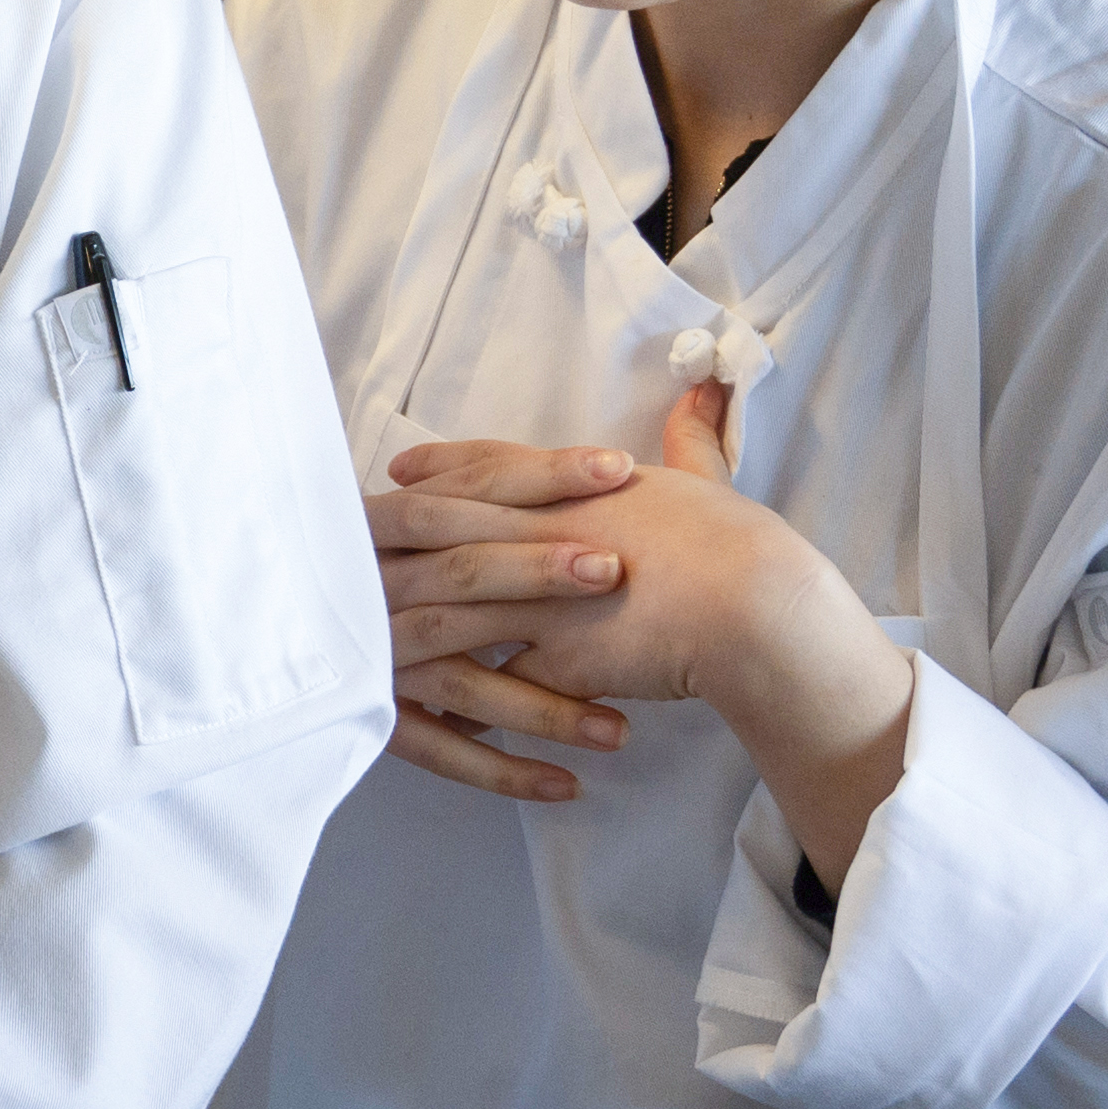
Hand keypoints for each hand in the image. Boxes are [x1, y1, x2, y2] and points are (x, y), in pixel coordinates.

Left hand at [377, 387, 922, 873]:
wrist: (757, 604)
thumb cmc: (739, 542)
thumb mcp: (706, 480)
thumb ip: (691, 443)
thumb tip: (704, 392)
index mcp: (574, 488)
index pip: (492, 469)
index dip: (443, 469)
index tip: (401, 470)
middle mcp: (545, 533)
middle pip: (449, 529)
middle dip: (394, 537)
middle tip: (350, 543)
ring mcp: (542, 594)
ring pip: (454, 606)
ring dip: (406, 622)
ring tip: (364, 638)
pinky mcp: (553, 655)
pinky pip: (492, 684)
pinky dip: (457, 701)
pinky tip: (426, 716)